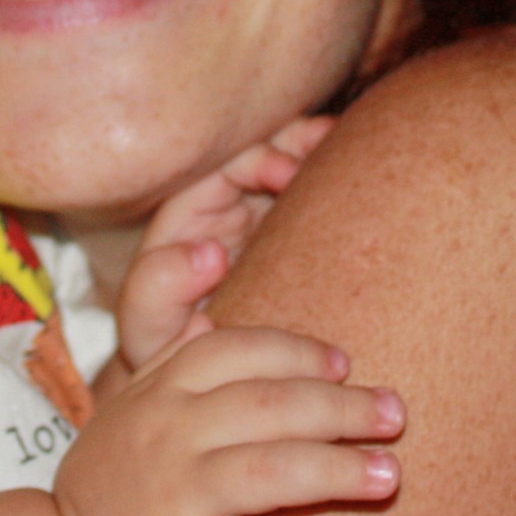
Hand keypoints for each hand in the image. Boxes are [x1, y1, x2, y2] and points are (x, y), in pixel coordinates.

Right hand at [52, 323, 402, 515]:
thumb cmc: (117, 487)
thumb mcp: (131, 411)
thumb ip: (172, 364)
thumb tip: (209, 321)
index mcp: (162, 392)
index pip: (239, 353)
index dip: (297, 353)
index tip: (346, 364)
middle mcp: (169, 436)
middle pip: (268, 407)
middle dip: (341, 407)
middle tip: (396, 416)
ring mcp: (171, 500)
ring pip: (266, 473)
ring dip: (335, 471)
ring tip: (389, 476)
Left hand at [117, 116, 332, 369]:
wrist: (202, 375)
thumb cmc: (166, 346)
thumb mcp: (150, 324)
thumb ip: (159, 287)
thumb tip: (207, 251)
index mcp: (190, 217)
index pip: (222, 168)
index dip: (255, 159)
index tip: (286, 172)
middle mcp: (226, 208)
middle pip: (260, 153)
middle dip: (294, 139)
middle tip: (327, 142)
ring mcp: (262, 220)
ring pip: (292, 166)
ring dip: (319, 150)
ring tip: (351, 142)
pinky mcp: (294, 238)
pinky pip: (315, 198)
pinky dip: (338, 181)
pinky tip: (365, 170)